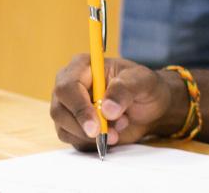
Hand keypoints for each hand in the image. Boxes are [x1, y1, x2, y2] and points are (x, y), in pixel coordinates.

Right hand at [50, 55, 183, 150]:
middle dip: (84, 126)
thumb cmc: (144, 86)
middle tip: (112, 134)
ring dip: (92, 136)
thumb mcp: (142, 81)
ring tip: (120, 127)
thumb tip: (106, 109)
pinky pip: (73, 140)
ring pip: (64, 128)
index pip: (67, 87)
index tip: (97, 125)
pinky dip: (92, 142)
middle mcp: (69, 86)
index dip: (79, 108)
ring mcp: (68, 107)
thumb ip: (125, 89)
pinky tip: (112, 133)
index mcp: (82, 66)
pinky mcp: (72, 126)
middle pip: (59, 110)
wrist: (149, 106)